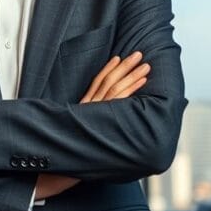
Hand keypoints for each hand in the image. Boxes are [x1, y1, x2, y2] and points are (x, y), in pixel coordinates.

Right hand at [35, 51, 149, 202]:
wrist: (65, 156)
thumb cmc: (75, 142)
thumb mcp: (80, 125)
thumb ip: (90, 116)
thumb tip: (99, 112)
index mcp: (85, 104)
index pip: (97, 81)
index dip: (108, 68)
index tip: (119, 57)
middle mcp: (91, 104)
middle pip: (109, 80)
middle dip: (125, 66)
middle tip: (138, 54)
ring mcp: (98, 110)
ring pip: (116, 87)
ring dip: (132, 74)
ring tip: (145, 66)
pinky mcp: (104, 116)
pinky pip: (120, 99)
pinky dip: (132, 88)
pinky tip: (142, 82)